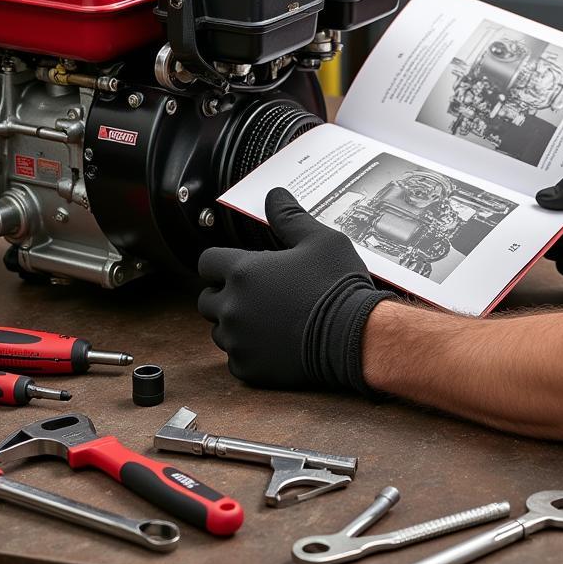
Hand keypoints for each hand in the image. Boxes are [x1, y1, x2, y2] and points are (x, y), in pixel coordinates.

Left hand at [197, 187, 393, 392]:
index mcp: (244, 271)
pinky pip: (236, 359)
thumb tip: (274, 195)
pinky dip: (250, 352)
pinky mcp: (248, 367)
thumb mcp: (320, 240)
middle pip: (207, 299)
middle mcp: (233, 306)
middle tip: (257, 294)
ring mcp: (238, 340)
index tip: (238, 267)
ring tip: (269, 318)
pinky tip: (275, 342)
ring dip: (236, 324)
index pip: (207, 262)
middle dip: (225, 295)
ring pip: (220, 330)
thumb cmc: (338, 287)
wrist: (355, 337)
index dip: (221, 263)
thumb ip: (289, 217)